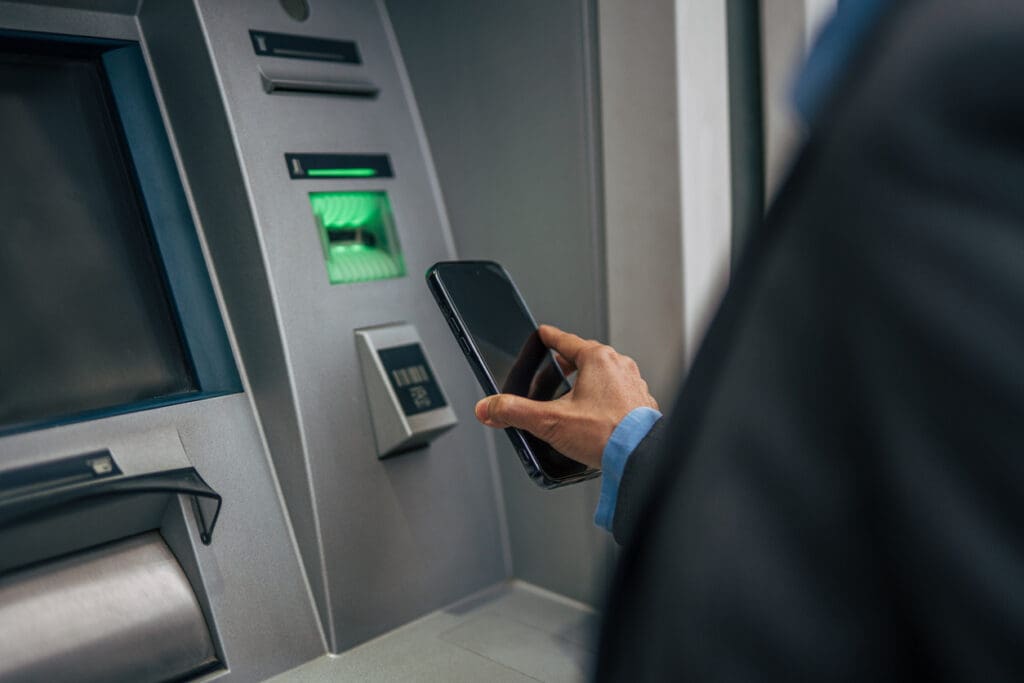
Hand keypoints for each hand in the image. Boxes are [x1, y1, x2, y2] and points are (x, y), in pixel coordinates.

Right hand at [475, 324, 657, 469]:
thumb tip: (489, 408)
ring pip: (604, 374)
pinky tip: (595, 415)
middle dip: (566, 364)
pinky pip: (618, 391)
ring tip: (572, 397)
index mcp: (597, 359)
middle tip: (552, 372)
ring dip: (587, 381)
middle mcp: (618, 366)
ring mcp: (633, 383)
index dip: (548, 337)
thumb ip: (515, 412)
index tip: (542, 334)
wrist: (640, 457)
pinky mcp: (641, 403)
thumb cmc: (606, 435)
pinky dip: (604, 397)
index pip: (565, 340)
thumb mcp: (549, 421)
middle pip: (585, 356)